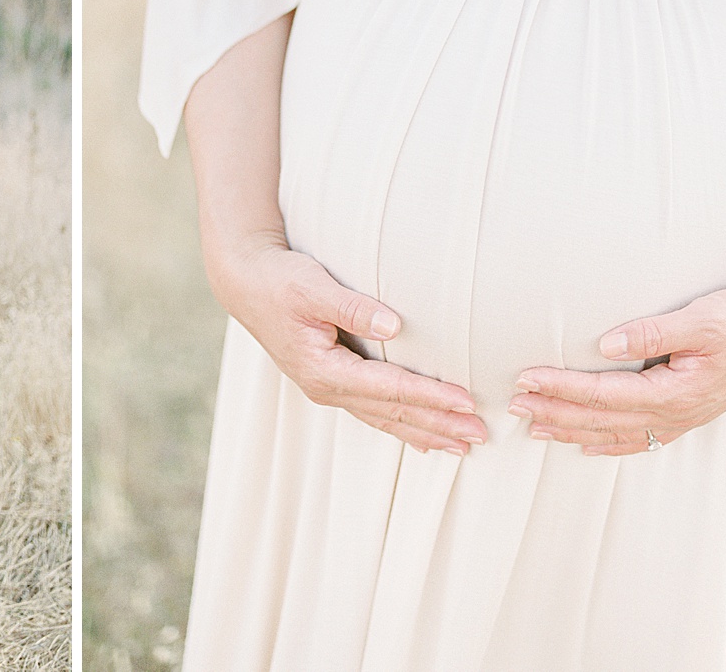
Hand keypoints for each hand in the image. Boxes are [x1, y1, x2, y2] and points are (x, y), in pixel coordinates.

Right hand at [212, 241, 485, 453]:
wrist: (244, 283)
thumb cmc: (279, 280)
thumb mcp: (312, 287)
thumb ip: (352, 306)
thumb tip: (394, 324)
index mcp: (323, 369)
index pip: (388, 388)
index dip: (430, 396)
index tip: (467, 401)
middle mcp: (326, 388)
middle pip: (392, 413)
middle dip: (438, 425)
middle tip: (481, 435)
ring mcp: (327, 389)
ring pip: (384, 419)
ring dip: (425, 432)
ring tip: (462, 446)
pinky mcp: (330, 381)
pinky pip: (373, 412)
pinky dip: (402, 426)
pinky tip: (424, 438)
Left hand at [510, 275, 725, 455]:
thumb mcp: (701, 318)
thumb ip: (651, 333)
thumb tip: (603, 344)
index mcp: (676, 392)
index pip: (603, 394)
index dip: (561, 388)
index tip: (525, 378)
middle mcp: (676, 413)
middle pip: (601, 419)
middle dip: (555, 413)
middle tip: (513, 405)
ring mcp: (682, 418)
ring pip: (615, 433)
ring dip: (573, 430)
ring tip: (534, 429)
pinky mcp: (687, 413)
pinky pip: (639, 437)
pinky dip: (607, 442)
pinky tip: (585, 444)